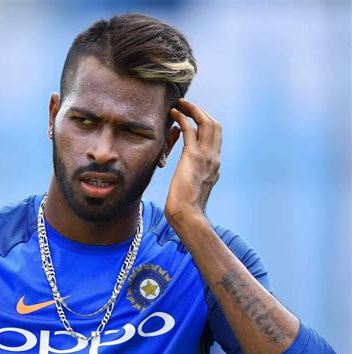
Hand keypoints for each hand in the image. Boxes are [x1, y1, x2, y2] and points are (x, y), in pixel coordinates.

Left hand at [165, 98, 221, 223]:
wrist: (187, 214)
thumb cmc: (185, 206)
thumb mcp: (193, 188)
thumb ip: (193, 176)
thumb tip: (186, 172)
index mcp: (215, 165)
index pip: (215, 137)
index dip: (205, 123)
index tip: (192, 117)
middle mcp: (215, 158)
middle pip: (214, 125)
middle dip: (201, 112)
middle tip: (186, 105)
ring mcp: (207, 156)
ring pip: (206, 123)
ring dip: (193, 110)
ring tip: (180, 104)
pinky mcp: (193, 156)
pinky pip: (190, 129)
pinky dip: (182, 118)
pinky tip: (173, 113)